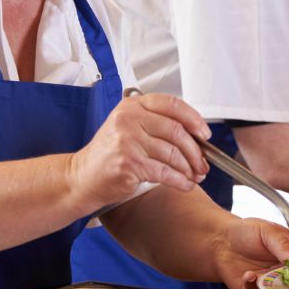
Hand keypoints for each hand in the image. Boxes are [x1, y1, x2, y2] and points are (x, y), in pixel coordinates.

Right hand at [69, 93, 210, 209]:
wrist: (83, 176)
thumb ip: (156, 123)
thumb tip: (195, 136)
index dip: (194, 119)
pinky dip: (180, 180)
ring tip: (195, 175)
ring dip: (189, 167)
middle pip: (176, 131)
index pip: (172, 104)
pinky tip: (185, 184)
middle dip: (195, 150)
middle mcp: (129, 119)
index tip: (205, 134)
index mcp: (132, 105)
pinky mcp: (129, 164)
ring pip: (173, 153)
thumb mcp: (128, 127)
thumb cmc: (109, 153)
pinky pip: (165, 173)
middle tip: (203, 162)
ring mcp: (128, 141)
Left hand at [220, 218, 288, 288]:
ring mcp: (271, 283)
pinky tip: (248, 275)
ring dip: (272, 286)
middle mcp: (285, 271)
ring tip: (260, 274)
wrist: (222, 240)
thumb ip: (283, 245)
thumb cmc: (247, 232)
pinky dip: (254, 286)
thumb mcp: (268, 231)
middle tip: (284, 275)